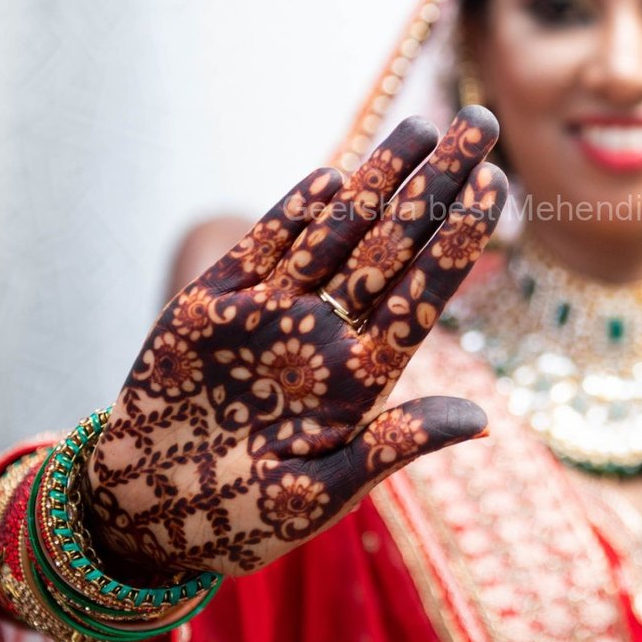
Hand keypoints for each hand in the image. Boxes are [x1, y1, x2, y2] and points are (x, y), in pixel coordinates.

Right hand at [88, 108, 507, 575]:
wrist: (143, 515)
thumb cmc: (243, 520)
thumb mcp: (323, 491)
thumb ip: (393, 445)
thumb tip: (480, 420)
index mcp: (364, 377)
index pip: (425, 291)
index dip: (459, 237)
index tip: (499, 184)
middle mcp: (327, 334)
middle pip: (394, 244)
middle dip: (436, 182)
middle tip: (480, 121)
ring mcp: (273, 314)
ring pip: (337, 232)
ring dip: (377, 178)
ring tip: (423, 125)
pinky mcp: (215, 304)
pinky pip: (264, 247)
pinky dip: (296, 212)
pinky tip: (335, 176)